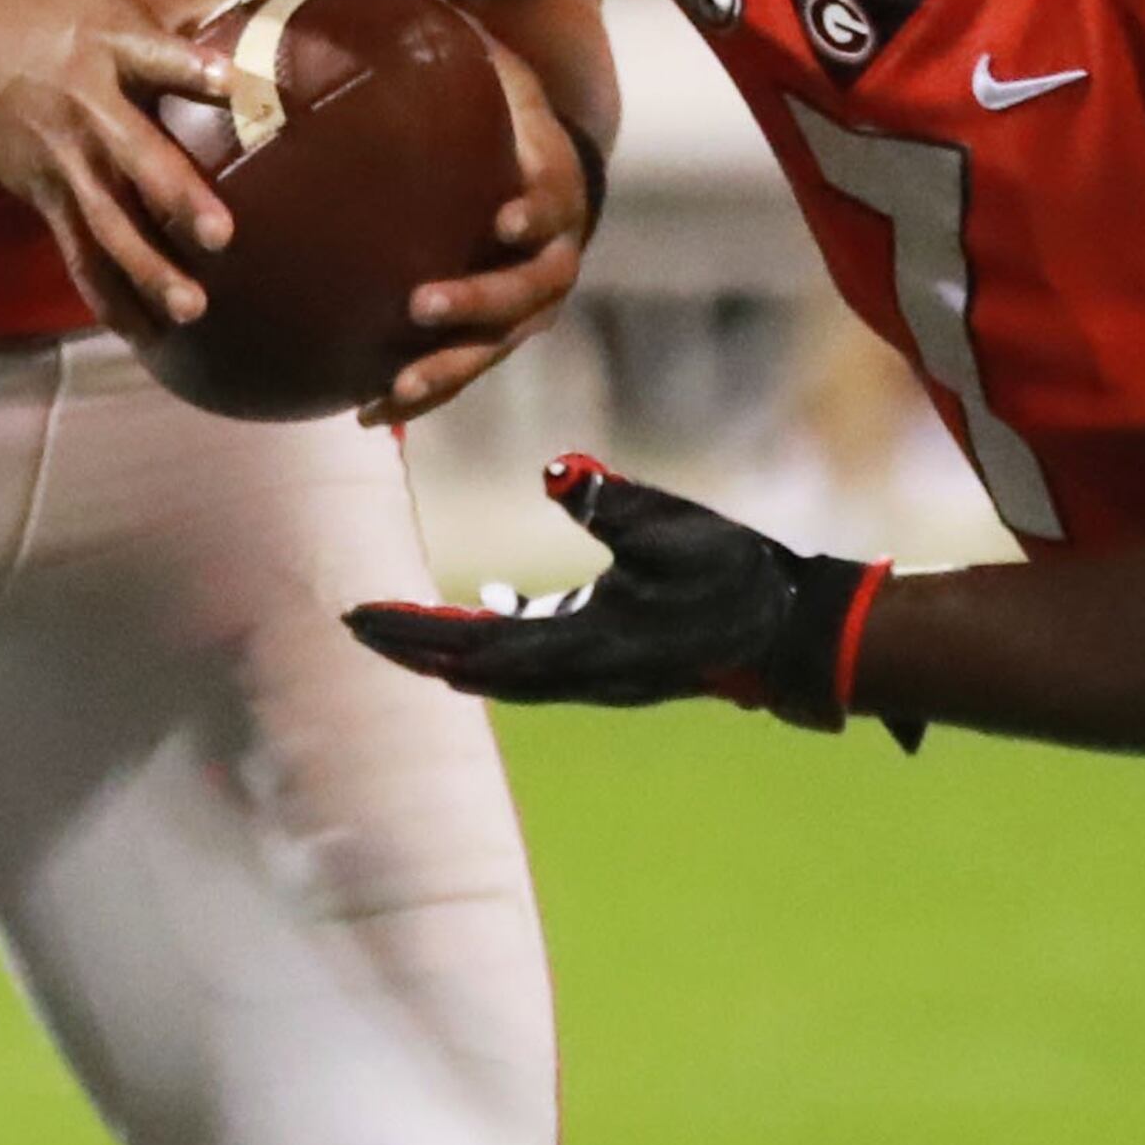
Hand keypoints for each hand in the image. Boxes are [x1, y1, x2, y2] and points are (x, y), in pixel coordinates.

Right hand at [0, 0, 244, 331]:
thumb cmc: (62, 20)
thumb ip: (202, 3)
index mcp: (113, 51)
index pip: (156, 57)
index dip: (192, 69)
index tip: (234, 82)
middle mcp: (90, 111)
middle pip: (134, 158)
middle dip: (175, 198)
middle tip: (220, 237)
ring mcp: (66, 163)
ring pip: (106, 224)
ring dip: (147, 270)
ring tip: (191, 309)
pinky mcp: (48, 199)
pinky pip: (79, 257)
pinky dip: (109, 299)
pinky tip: (144, 335)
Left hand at [347, 455, 886, 726]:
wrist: (791, 631)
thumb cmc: (735, 575)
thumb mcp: (673, 527)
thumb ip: (610, 501)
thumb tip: (553, 466)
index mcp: (582, 646)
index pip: (471, 643)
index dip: (410, 629)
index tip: (357, 614)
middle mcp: (577, 674)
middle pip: (470, 669)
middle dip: (410, 645)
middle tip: (354, 620)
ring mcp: (594, 677)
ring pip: (497, 671)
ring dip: (445, 647)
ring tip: (399, 621)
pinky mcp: (611, 665)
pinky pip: (532, 662)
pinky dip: (492, 641)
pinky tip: (490, 603)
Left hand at [362, 29, 596, 424]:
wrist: (539, 166)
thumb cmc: (503, 111)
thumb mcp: (494, 68)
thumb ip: (462, 37)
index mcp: (554, 186)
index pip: (554, 201)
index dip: (534, 211)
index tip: (502, 215)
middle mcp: (552, 254)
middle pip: (529, 291)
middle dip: (479, 302)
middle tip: (424, 302)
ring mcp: (527, 303)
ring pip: (497, 347)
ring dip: (449, 369)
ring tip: (393, 388)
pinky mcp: (494, 335)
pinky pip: (463, 369)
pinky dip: (421, 391)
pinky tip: (364, 411)